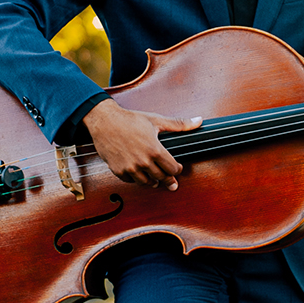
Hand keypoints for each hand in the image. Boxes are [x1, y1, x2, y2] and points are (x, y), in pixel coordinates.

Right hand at [83, 99, 201, 189]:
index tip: (177, 168)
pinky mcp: (118, 171)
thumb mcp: (156, 120)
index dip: (177, 170)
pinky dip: (137, 179)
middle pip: (162, 178)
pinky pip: (131, 181)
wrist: (104, 121)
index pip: (173, 169)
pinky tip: (140, 175)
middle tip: (171, 181)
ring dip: (153, 182)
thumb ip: (179, 124)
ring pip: (147, 183)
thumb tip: (198, 121)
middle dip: (168, 179)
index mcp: (155, 150)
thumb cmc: (130, 119)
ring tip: (156, 180)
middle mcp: (143, 162)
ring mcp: (130, 168)